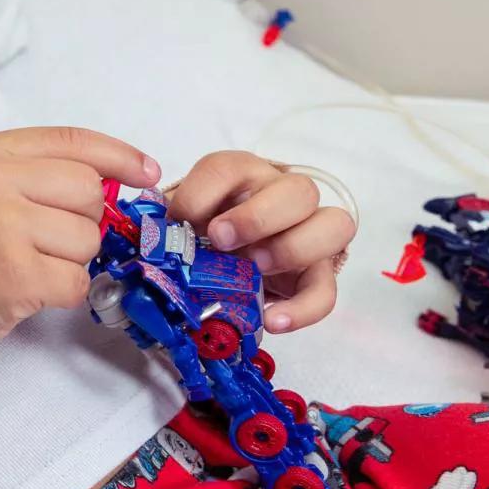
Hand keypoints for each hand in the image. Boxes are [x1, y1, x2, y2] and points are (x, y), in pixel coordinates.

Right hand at [0, 127, 159, 347]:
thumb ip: (36, 174)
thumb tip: (117, 181)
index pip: (73, 141)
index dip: (119, 156)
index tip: (146, 173)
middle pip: (88, 192)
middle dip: (81, 222)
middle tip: (41, 240)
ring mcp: (5, 227)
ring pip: (89, 240)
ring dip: (71, 260)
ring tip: (27, 265)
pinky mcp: (16, 274)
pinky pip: (77, 280)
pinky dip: (63, 292)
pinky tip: (28, 290)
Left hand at [167, 151, 354, 332]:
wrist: (228, 257)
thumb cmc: (205, 232)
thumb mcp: (186, 224)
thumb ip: (174, 229)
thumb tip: (154, 246)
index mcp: (243, 176)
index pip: (229, 168)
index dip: (204, 192)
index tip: (183, 220)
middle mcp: (283, 196)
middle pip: (299, 190)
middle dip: (258, 217)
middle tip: (221, 241)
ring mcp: (308, 232)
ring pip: (334, 226)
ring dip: (291, 249)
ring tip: (255, 271)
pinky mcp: (316, 274)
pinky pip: (326, 289)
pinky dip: (301, 308)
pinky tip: (272, 320)